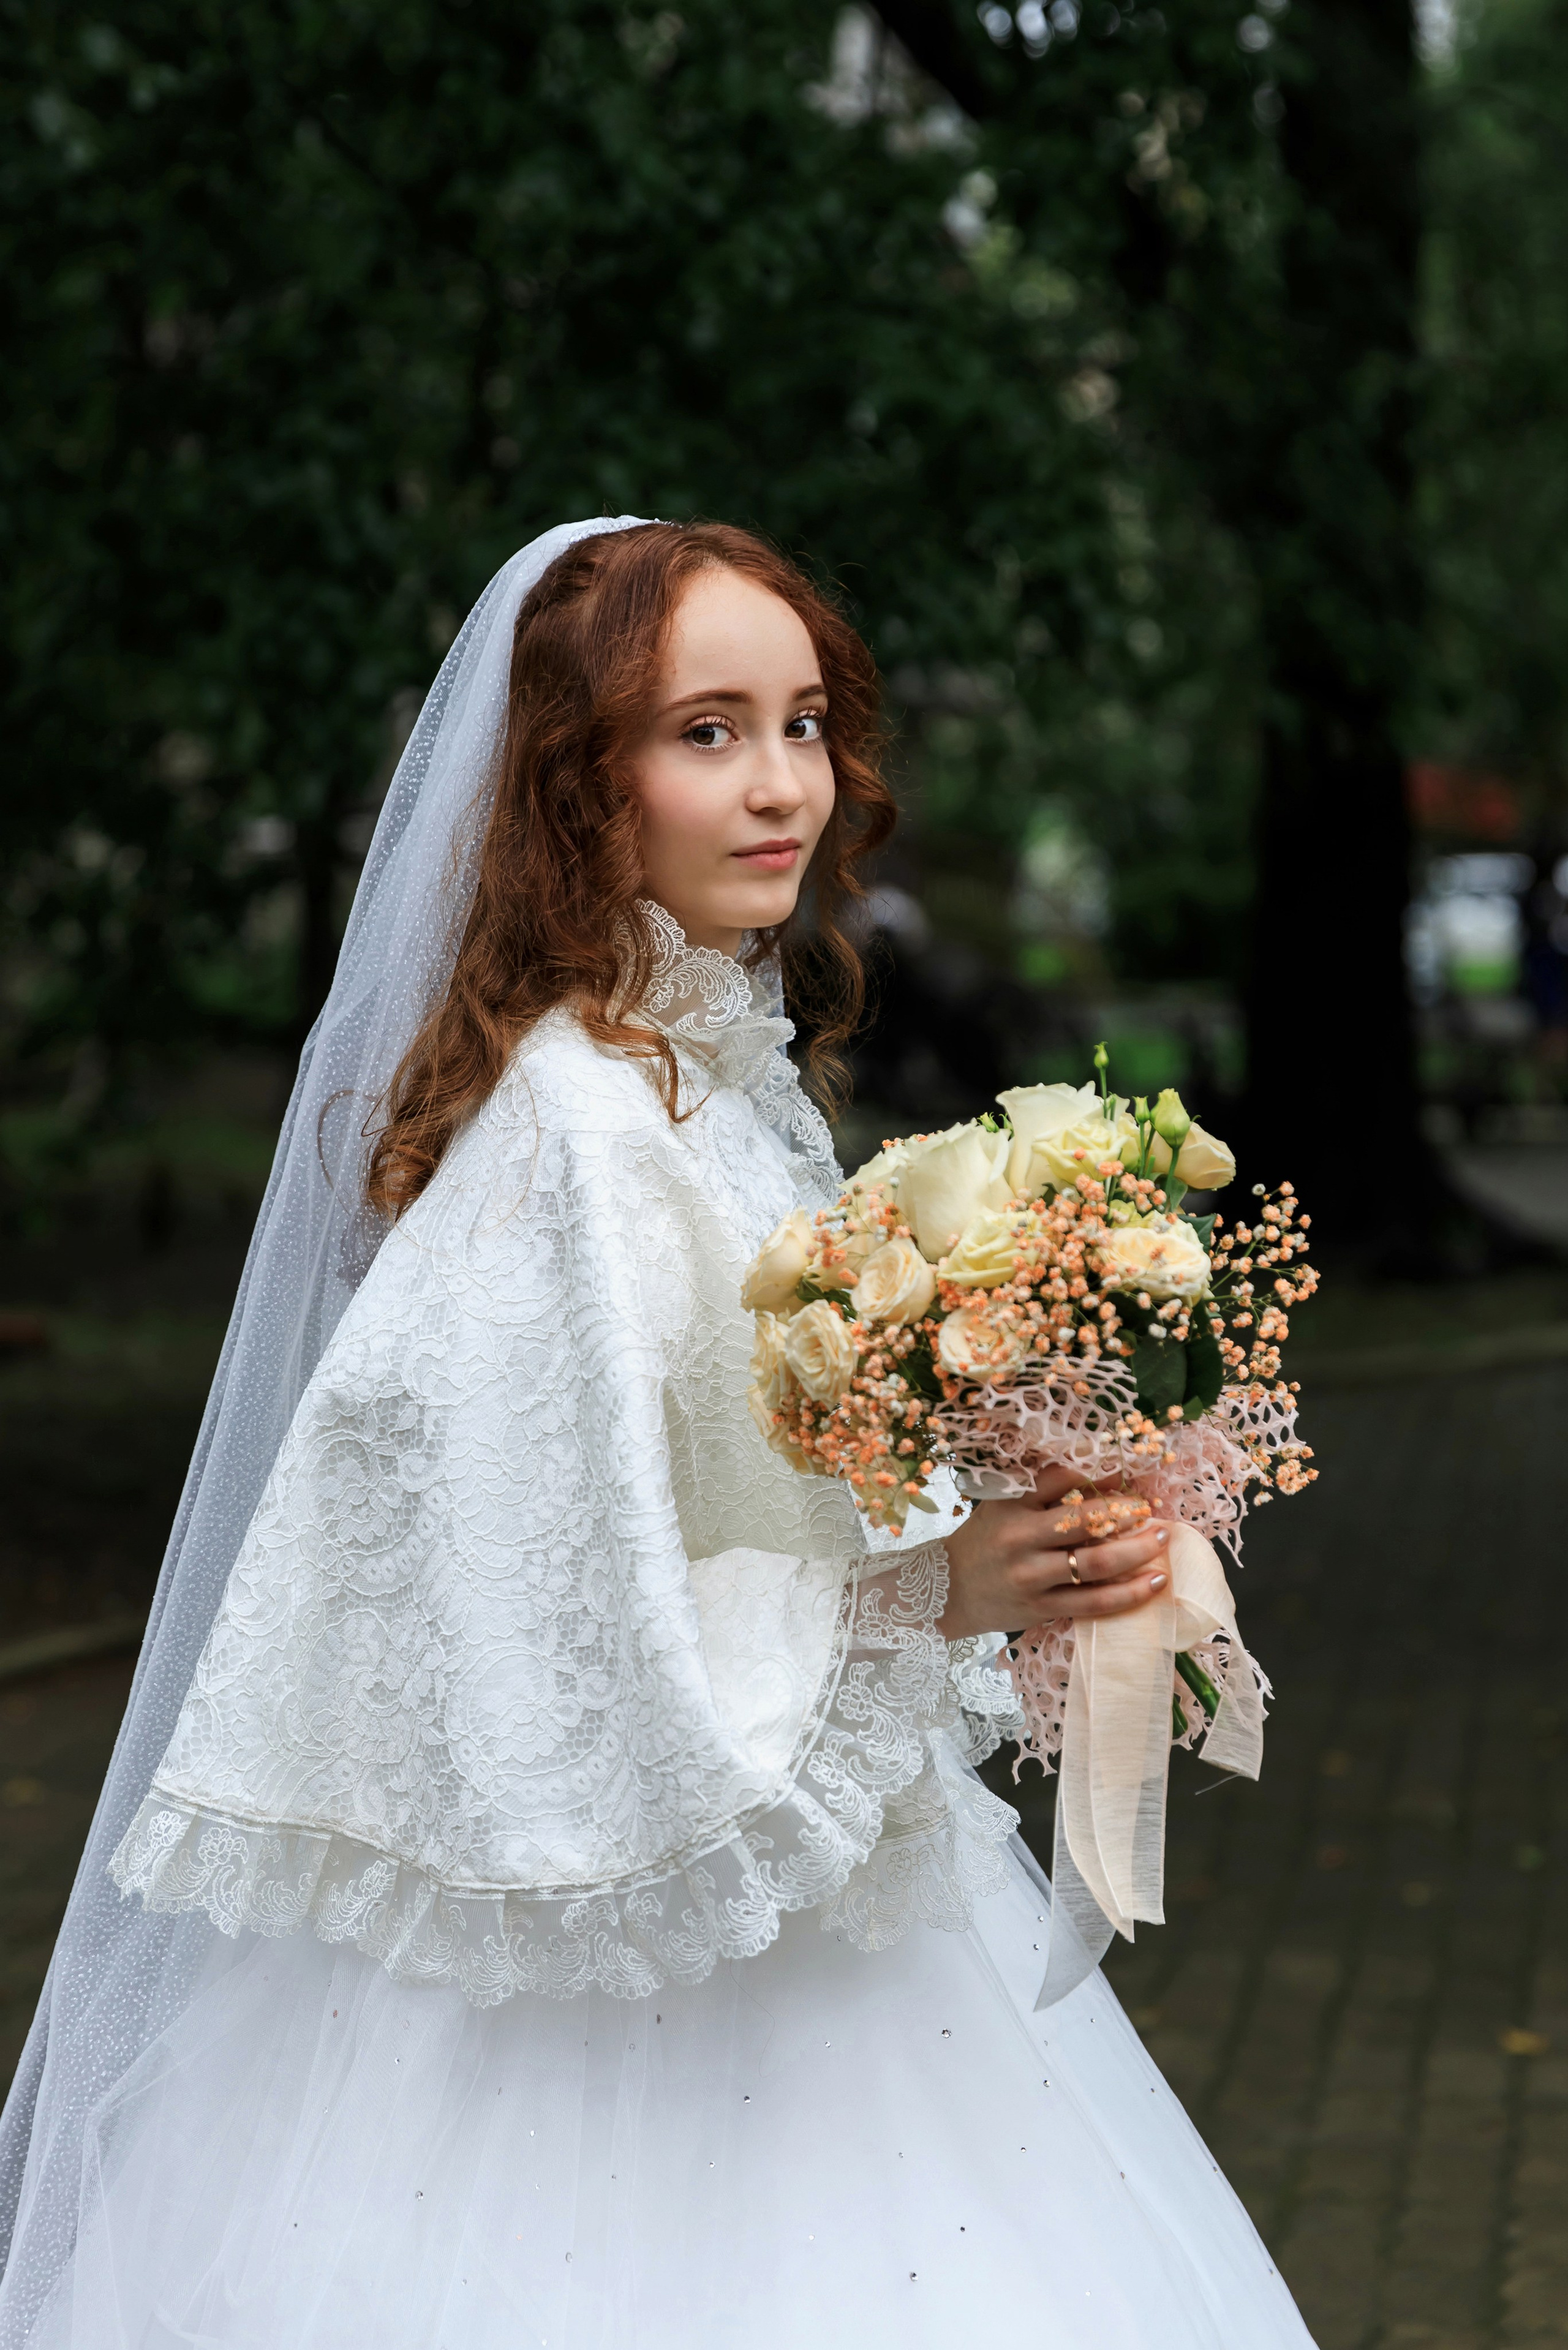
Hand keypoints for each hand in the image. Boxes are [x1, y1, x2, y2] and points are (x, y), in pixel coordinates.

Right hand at [937, 1463, 1169, 1640]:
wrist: (943, 1592)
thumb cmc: (982, 1543)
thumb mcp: (1002, 1507)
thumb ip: (1043, 1493)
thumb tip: (1104, 1479)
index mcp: (1011, 1505)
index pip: (1060, 1479)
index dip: (1099, 1474)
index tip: (1128, 1472)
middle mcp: (1021, 1538)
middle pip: (1084, 1521)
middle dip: (1126, 1513)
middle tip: (1151, 1508)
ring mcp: (1032, 1577)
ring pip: (1096, 1564)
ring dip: (1137, 1551)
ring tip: (1163, 1538)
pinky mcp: (1042, 1608)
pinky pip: (1094, 1603)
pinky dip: (1129, 1594)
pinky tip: (1155, 1583)